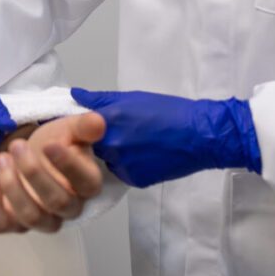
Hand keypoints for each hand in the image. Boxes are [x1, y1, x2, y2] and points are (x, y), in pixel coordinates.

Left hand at [0, 113, 105, 233]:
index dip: (68, 165)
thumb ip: (84, 126)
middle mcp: (68, 208)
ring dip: (13, 187)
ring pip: (31, 217)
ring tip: (1, 158)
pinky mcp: (15, 222)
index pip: (86, 183)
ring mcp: (41, 218)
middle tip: (17, 146)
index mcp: (87, 184)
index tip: (50, 145)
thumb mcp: (69, 129)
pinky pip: (3, 224)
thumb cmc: (53, 144)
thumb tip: (98, 121)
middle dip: (34, 172)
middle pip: (58, 202)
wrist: (30, 153)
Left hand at [70, 88, 259, 188]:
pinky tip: (145, 156)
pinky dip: (129, 166)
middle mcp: (112, 145)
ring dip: (116, 155)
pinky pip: (123, 173)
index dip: (88, 128)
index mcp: (109, 120)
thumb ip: (99, 99)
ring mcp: (123, 165)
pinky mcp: (135, 180)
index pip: (80, 128)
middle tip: (126, 133)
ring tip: (139, 144)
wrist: (200, 135)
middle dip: (104, 141)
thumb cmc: (169, 111)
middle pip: (94, 146)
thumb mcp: (132, 98)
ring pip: (108, 161)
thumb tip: (74, 95)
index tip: (95, 126)